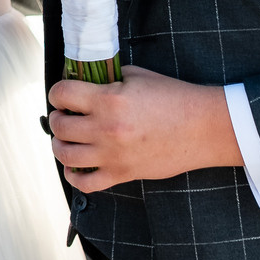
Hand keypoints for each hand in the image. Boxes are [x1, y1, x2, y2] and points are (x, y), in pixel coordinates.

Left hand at [48, 68, 242, 192]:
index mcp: (109, 100)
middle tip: (63, 115)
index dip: (57, 92)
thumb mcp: (138, 76)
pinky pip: (86, 183)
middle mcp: (106, 129)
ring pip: (65, 155)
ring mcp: (112, 155)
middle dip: (57, 118)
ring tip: (65, 139)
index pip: (63, 94)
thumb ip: (108, 79)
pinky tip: (75, 166)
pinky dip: (74, 177)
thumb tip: (86, 82)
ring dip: (59, 145)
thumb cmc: (175, 98)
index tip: (62, 95)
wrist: (203, 129)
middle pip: (59, 126)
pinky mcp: (122, 174)